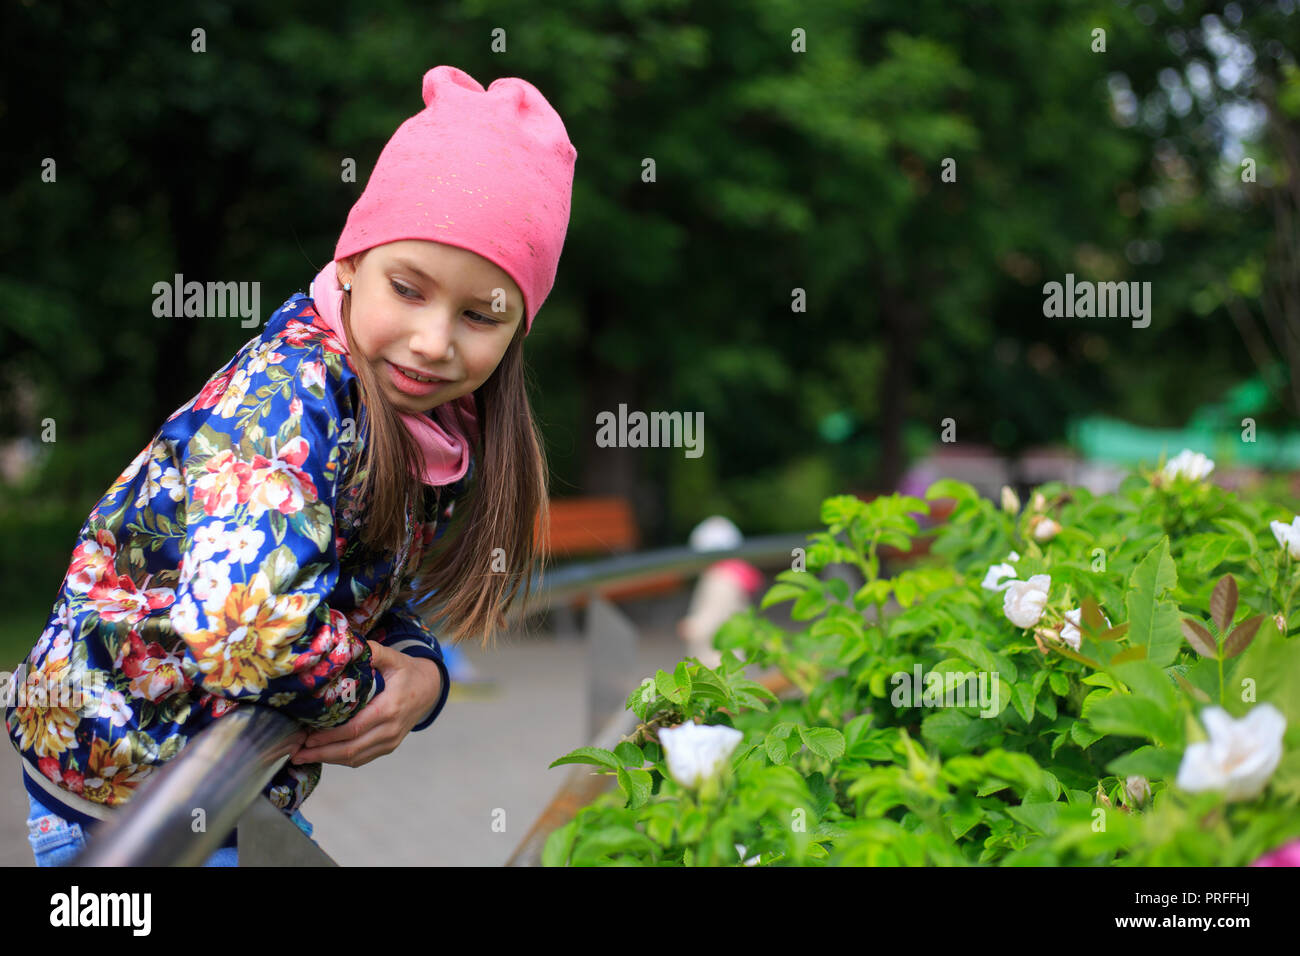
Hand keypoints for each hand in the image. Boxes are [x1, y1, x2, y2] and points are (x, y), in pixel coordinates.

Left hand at [289, 640, 442, 768]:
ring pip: (355, 758)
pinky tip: (323, 754)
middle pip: (351, 749)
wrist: (431, 689)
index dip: (329, 736)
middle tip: (296, 752)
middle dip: (321, 753)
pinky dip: (341, 759)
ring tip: (303, 756)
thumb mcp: (395, 658)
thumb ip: (373, 652)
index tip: (307, 737)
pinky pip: (362, 758)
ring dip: (328, 759)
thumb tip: (348, 643)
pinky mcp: (388, 746)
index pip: (355, 729)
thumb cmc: (409, 672)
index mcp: (390, 708)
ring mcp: (390, 741)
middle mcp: (390, 730)